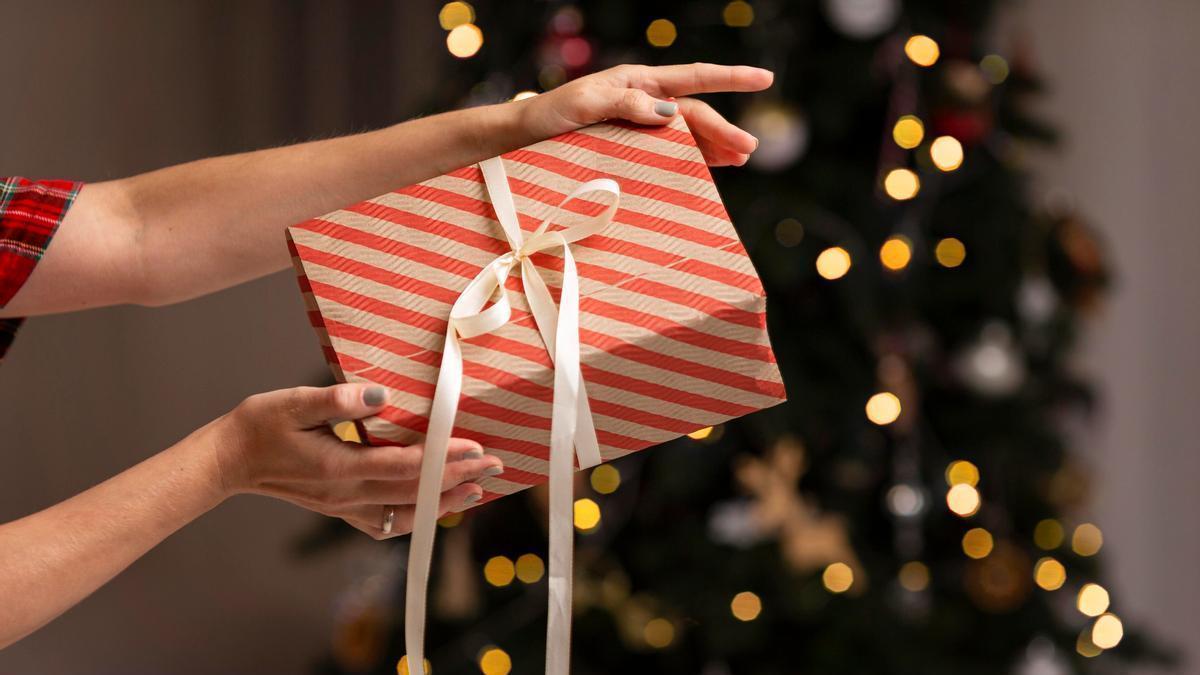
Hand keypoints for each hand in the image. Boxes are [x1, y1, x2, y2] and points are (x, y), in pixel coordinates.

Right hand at [215, 383, 501, 538]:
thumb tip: (382, 395)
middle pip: (413, 494)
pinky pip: (385, 523)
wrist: (227, 460)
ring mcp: (343, 508)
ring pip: (404, 515)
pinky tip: (432, 506)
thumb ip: (338, 399)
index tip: (476, 448)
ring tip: (477, 489)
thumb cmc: (258, 424)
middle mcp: (345, 496)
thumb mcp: (293, 401)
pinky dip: (415, 516)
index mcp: (338, 469)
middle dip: (458, 479)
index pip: (403, 468)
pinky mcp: (340, 510)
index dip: (443, 460)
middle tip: (496, 465)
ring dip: (443, 503)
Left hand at [519, 62, 773, 166]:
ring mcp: (639, 124)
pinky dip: (693, 158)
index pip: (694, 78)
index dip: (731, 78)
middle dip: (725, 129)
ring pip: (688, 133)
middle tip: (749, 150)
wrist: (522, 137)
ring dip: (715, 145)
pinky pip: (670, 150)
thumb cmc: (549, 115)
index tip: (765, 79)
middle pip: (695, 113)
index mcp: (638, 82)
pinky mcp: (632, 147)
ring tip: (739, 159)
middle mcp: (644, 100)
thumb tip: (672, 112)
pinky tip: (711, 167)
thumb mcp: (585, 103)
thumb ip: (627, 103)